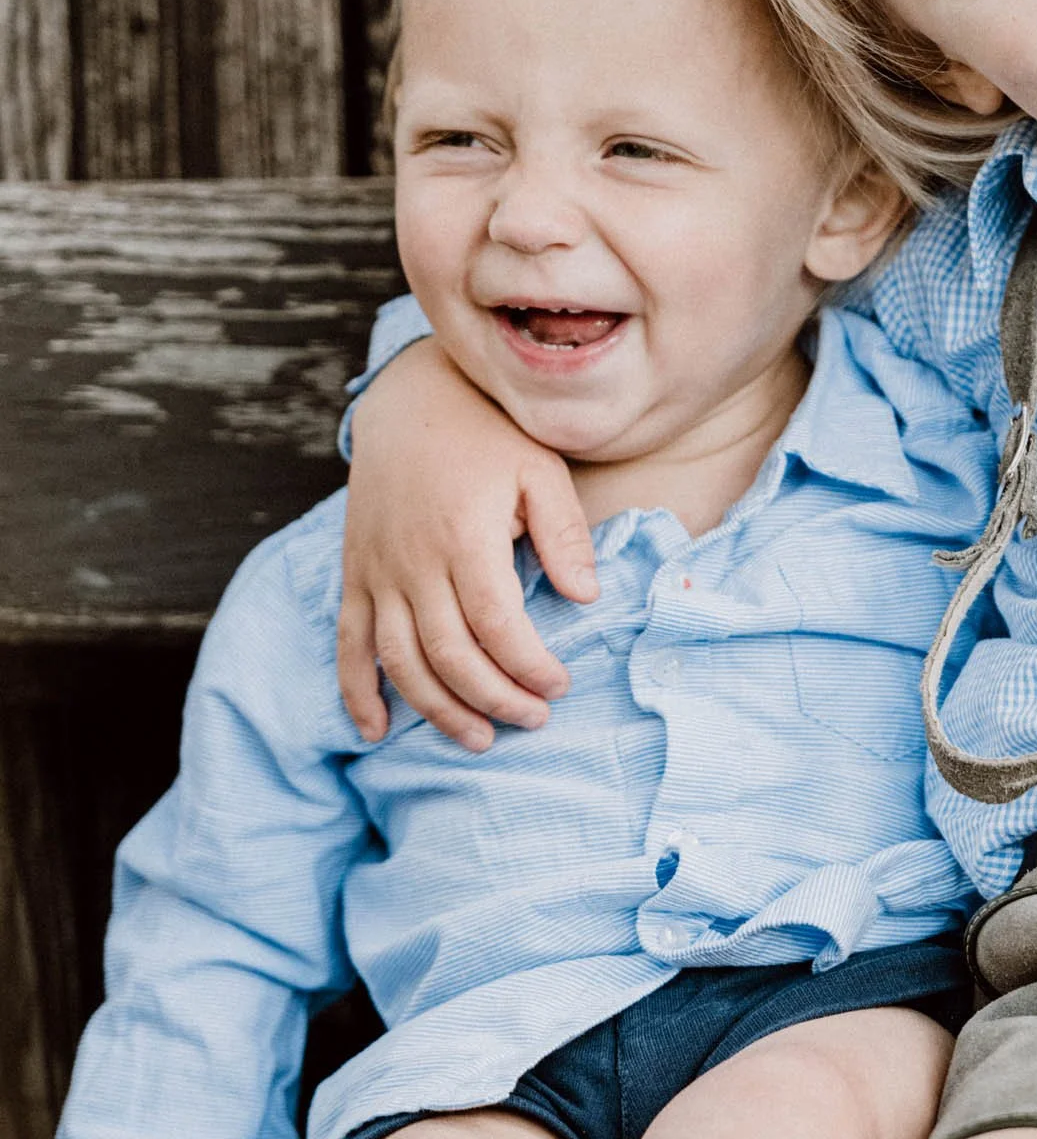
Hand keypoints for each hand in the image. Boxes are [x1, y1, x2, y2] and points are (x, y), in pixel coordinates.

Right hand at [337, 339, 598, 750]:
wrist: (411, 400)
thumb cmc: (489, 435)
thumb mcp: (541, 469)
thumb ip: (565, 533)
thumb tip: (586, 597)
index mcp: (464, 535)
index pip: (497, 625)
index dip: (530, 666)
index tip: (560, 684)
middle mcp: (412, 561)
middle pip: (449, 654)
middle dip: (495, 699)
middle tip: (534, 719)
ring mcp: (376, 571)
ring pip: (399, 661)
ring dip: (438, 709)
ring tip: (480, 738)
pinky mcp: (354, 574)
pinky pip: (348, 644)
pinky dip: (358, 691)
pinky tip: (376, 729)